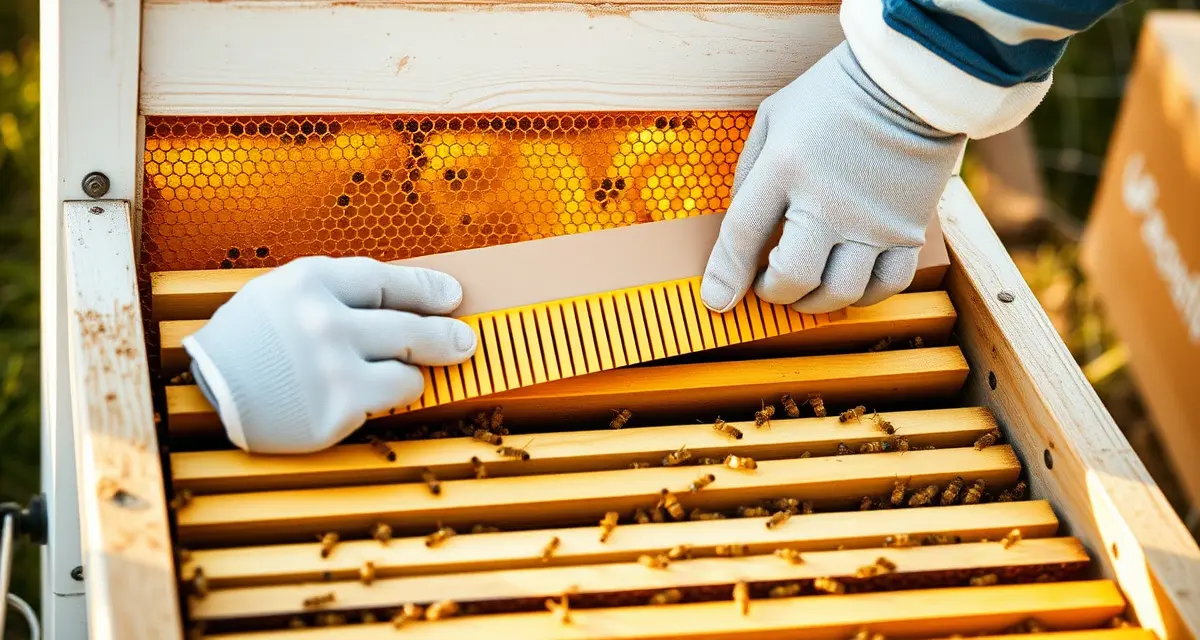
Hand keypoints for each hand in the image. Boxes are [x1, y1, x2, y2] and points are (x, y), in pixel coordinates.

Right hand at [182, 256, 476, 453]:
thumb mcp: (287, 292)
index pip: (387, 280)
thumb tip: (410, 297)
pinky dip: (387, 397)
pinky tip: (369, 395)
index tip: (452, 296)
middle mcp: (326, 322)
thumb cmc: (253, 338)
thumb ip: (341, 291)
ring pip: (408, 370)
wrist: (211, 390)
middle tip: (464, 340)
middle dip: (447, 336)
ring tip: (398, 372)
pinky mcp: (338, 410)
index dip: (427, 289)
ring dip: (410, 372)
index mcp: (312, 282)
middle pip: (411, 327)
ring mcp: (334, 369)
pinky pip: (390, 400)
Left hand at [700, 41, 965, 313]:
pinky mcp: (911, 227)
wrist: (911, 77)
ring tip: (806, 289)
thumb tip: (743, 232)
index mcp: (786, 167)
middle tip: (768, 285)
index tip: (717, 299)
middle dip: (772, 293)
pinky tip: (848, 282)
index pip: (743, 236)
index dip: (725, 276)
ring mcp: (873, 219)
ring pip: (840, 291)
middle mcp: (829, 200)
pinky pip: (887, 285)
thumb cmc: (834, 94)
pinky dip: (863, 296)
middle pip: (794, 277)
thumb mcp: (773, 117)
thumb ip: (750, 174)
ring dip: (814, 301)